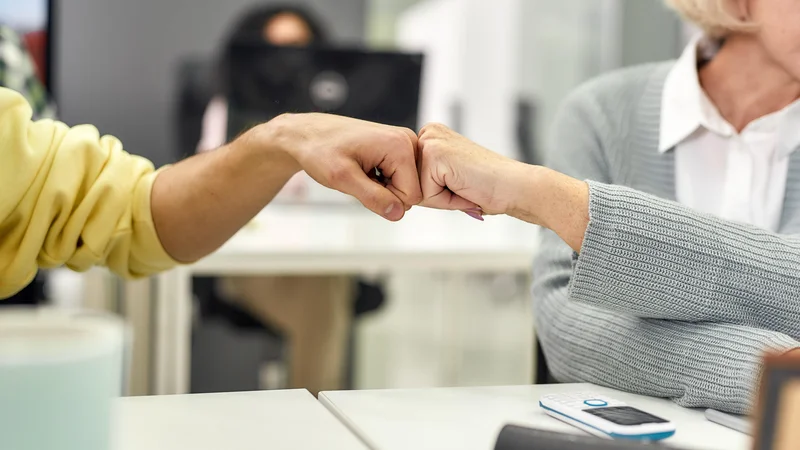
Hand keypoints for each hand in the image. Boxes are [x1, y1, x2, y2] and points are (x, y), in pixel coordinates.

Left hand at [268, 113, 422, 220]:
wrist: (307, 135)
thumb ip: (372, 197)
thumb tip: (397, 213)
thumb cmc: (320, 150)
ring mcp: (403, 142)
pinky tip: (365, 169)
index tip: (363, 185)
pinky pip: (399, 176)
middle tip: (360, 179)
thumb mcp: (342, 178)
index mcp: (399, 145)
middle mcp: (407, 140)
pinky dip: (381, 179)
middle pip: (411, 190)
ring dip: (382, 187)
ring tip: (361, 172)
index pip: (412, 195)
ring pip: (405, 185)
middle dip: (385, 193)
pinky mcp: (397, 147)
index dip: (386, 200)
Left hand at [416, 123, 521, 216]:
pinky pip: (426, 195)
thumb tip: (397, 192)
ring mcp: (430, 141)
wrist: (515, 186)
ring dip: (440, 199)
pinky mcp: (434, 155)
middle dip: (434, 196)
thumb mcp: (446, 178)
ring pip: (415, 190)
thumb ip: (423, 178)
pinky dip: (446, 201)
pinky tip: (465, 186)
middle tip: (463, 185)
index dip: (433, 192)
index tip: (459, 182)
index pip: (409, 178)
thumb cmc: (486, 187)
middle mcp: (427, 133)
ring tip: (464, 186)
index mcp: (430, 136)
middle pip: (408, 183)